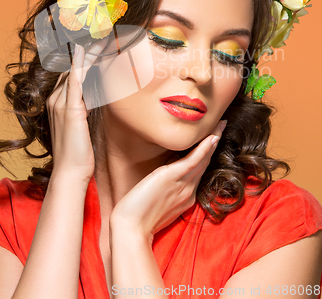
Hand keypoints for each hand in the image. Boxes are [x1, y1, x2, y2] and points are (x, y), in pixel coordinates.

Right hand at [46, 40, 106, 181]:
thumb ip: (85, 110)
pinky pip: (75, 79)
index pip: (72, 73)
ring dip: (88, 52)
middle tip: (102, 33)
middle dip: (87, 51)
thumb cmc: (78, 153)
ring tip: (101, 36)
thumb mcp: (82, 126)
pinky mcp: (70, 108)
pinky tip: (87, 50)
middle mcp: (56, 99)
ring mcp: (61, 102)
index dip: (84, 58)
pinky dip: (81, 63)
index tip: (98, 44)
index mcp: (59, 103)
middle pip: (72, 67)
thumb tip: (97, 99)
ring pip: (75, 69)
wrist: (70, 172)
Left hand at [110, 121, 225, 240]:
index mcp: (185, 196)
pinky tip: (212, 137)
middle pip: (205, 162)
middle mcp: (188, 190)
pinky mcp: (173, 178)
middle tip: (222, 125)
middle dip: (214, 143)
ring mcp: (183, 185)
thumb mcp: (157, 201)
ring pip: (203, 159)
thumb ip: (166, 189)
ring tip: (220, 125)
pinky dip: (203, 149)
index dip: (207, 154)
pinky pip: (193, 161)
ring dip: (213, 140)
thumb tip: (165, 175)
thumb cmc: (138, 216)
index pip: (199, 170)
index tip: (213, 139)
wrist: (130, 228)